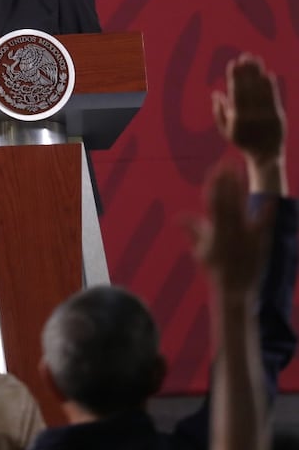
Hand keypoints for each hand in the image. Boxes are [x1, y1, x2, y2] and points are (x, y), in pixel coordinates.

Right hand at [187, 162, 271, 294]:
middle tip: (226, 161)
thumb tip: (177, 218)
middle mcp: (227, 229)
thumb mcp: (200, 249)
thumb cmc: (216, 269)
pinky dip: (267, 213)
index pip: (212, 201)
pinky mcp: (258, 242)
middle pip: (225, 199)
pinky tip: (271, 199)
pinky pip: (263, 225)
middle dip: (226, 180)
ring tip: (240, 171)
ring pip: (240, 206)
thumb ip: (192, 229)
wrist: (234, 288)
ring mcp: (242, 235)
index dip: (214, 184)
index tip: (215, 169)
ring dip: (239, 188)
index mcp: (214, 229)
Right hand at [212, 54, 284, 166]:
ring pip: (261, 89)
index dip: (234, 77)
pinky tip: (267, 74)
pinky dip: (270, 85)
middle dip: (246, 71)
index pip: (235, 92)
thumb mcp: (226, 129)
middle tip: (245, 56)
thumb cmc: (243, 141)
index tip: (233, 64)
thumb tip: (216, 92)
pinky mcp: (277, 115)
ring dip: (258, 73)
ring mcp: (265, 114)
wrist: (265, 154)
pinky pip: (273, 97)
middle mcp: (251, 114)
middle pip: (249, 87)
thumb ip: (220, 111)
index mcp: (237, 117)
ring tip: (255, 59)